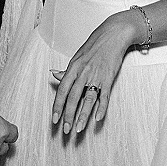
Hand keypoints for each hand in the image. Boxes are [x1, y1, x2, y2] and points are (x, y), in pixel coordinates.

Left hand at [51, 12, 136, 134]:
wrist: (112, 35)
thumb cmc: (94, 46)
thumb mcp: (77, 56)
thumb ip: (66, 69)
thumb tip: (54, 74)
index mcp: (73, 67)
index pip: (62, 89)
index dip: (57, 105)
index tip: (54, 119)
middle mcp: (83, 72)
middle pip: (72, 97)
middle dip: (67, 115)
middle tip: (65, 130)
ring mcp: (96, 75)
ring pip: (87, 99)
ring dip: (82, 116)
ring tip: (78, 128)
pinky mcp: (108, 78)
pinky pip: (104, 96)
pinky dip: (101, 108)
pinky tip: (97, 119)